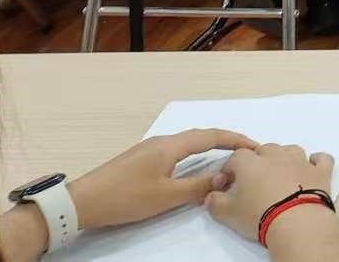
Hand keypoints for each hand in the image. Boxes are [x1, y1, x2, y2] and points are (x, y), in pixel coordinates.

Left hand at [68, 129, 256, 231]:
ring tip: (225, 158)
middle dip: (225, 141)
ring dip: (209, 147)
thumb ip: (198, 186)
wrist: (83, 201)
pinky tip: (194, 166)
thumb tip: (226, 176)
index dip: (235, 139)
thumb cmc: (126, 197)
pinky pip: (177, 151)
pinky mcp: (141, 159)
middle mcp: (163, 141)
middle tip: (245, 151)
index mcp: (171, 146)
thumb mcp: (166, 197)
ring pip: (187, 143)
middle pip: (200, 135)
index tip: (255, 145)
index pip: (211, 136)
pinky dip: (194, 155)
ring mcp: (150, 149)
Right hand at [205, 145, 332, 242]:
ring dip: (284, 158)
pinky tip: (311, 168)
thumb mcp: (228, 214)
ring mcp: (301, 161)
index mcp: (252, 163)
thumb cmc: (259, 216)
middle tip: (254, 181)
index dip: (232, 168)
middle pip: (265, 150)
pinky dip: (316, 161)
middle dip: (258, 161)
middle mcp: (277, 156)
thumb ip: (215, 203)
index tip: (229, 182)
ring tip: (279, 175)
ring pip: (291, 150)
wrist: (296, 222)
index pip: (237, 157)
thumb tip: (210, 197)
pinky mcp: (321, 171)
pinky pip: (321, 159)